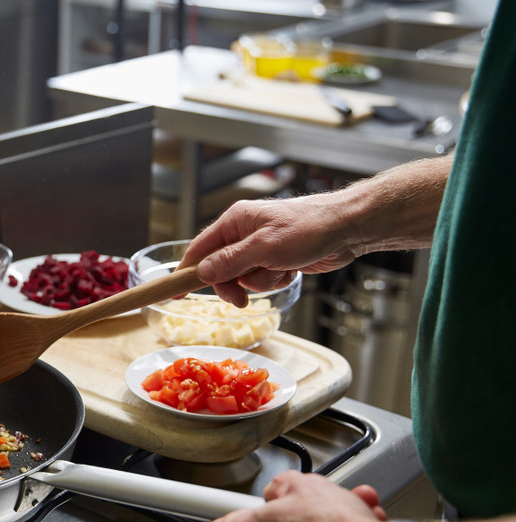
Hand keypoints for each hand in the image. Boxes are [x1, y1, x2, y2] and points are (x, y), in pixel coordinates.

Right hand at [181, 194, 358, 306]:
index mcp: (235, 221)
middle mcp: (243, 233)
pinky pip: (262, 278)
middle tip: (240, 300)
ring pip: (243, 277)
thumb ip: (230, 262)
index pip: (199, 249)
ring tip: (279, 270)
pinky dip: (274, 280)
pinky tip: (289, 270)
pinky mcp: (275, 258)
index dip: (185, 271)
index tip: (174, 292)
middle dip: (232, 285)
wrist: (347, 228)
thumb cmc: (308, 228)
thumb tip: (201, 273)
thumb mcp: (264, 247)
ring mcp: (260, 247)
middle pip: (219, 268)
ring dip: (259, 282)